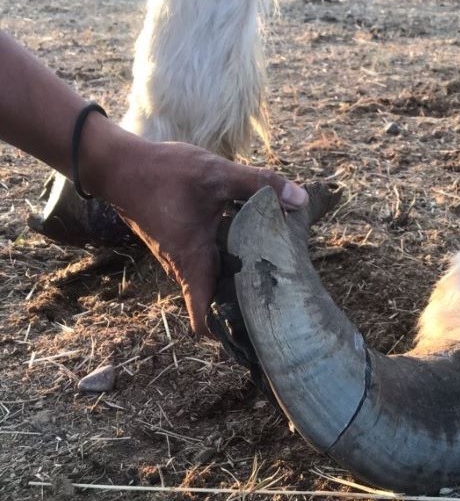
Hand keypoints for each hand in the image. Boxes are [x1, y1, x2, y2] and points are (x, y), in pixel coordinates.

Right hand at [92, 136, 307, 335]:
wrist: (119, 165)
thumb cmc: (163, 174)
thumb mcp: (217, 174)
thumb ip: (259, 185)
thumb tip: (299, 200)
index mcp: (193, 264)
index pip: (205, 321)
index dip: (229, 335)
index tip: (258, 333)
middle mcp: (184, 268)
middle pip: (217, 304)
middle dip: (245, 306)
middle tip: (282, 301)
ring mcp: (180, 257)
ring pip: (214, 281)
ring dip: (239, 281)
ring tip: (276, 274)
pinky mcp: (180, 244)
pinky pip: (208, 262)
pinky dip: (229, 260)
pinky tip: (254, 244)